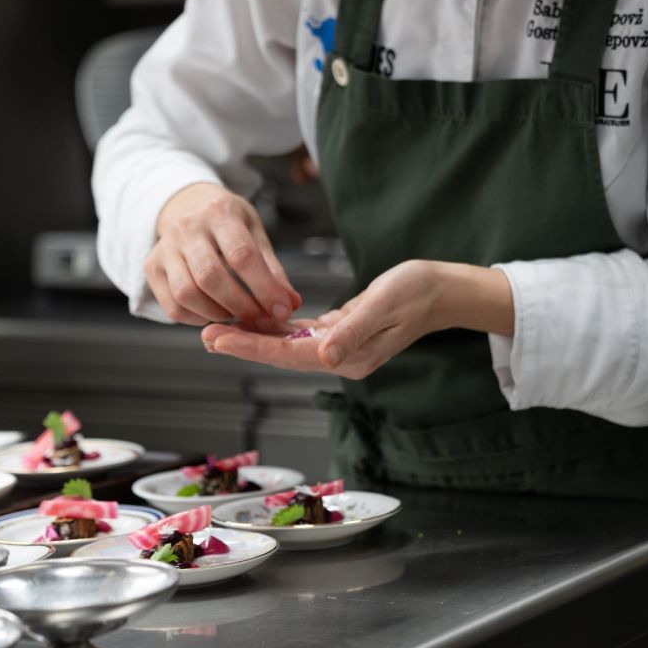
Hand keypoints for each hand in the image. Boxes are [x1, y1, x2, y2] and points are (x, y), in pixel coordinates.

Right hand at [144, 182, 300, 327]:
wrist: (189, 205)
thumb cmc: (228, 222)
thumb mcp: (255, 232)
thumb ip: (272, 268)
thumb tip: (289, 303)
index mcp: (219, 212)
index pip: (241, 255)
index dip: (264, 288)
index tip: (281, 309)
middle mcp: (187, 227)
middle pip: (211, 277)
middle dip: (241, 306)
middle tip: (261, 320)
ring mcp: (164, 247)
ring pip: (187, 294)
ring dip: (217, 314)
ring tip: (236, 315)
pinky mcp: (152, 267)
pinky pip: (172, 306)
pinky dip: (196, 319)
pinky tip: (214, 313)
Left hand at [201, 259, 513, 378]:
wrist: (443, 290)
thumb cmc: (417, 292)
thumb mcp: (385, 305)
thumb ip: (354, 330)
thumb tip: (322, 355)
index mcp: (347, 356)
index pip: (288, 354)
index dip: (251, 345)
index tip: (218, 337)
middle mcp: (340, 357)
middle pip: (281, 353)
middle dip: (243, 342)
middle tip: (204, 332)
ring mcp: (341, 347)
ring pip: (287, 344)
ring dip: (255, 335)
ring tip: (221, 326)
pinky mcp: (343, 332)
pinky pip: (302, 333)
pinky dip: (278, 327)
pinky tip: (259, 319)